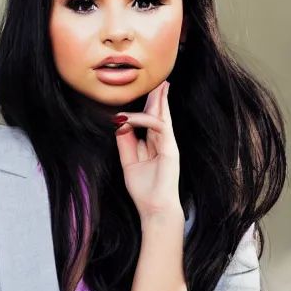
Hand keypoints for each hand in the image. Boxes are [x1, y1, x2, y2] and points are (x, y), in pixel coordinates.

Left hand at [114, 80, 181, 218]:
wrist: (155, 208)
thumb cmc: (144, 190)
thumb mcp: (128, 163)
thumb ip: (125, 144)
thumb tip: (119, 124)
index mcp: (154, 146)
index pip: (149, 122)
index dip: (142, 110)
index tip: (128, 103)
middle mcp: (163, 143)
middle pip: (160, 115)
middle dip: (158, 98)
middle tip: (159, 81)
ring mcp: (169, 145)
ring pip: (164, 116)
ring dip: (160, 100)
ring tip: (159, 86)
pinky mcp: (171, 149)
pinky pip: (160, 127)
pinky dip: (144, 120)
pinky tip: (129, 119)